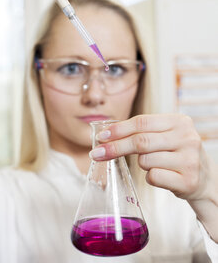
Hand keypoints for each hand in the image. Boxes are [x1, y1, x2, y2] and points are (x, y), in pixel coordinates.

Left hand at [89, 114, 209, 201]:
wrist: (204, 179)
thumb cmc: (177, 154)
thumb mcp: (166, 135)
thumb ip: (143, 131)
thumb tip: (107, 135)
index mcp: (180, 121)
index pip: (142, 122)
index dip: (119, 129)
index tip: (101, 137)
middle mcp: (187, 138)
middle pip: (141, 141)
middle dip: (115, 148)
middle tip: (96, 154)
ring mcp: (189, 159)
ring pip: (145, 160)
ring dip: (141, 164)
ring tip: (155, 164)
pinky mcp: (188, 180)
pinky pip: (153, 177)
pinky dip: (150, 177)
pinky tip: (162, 176)